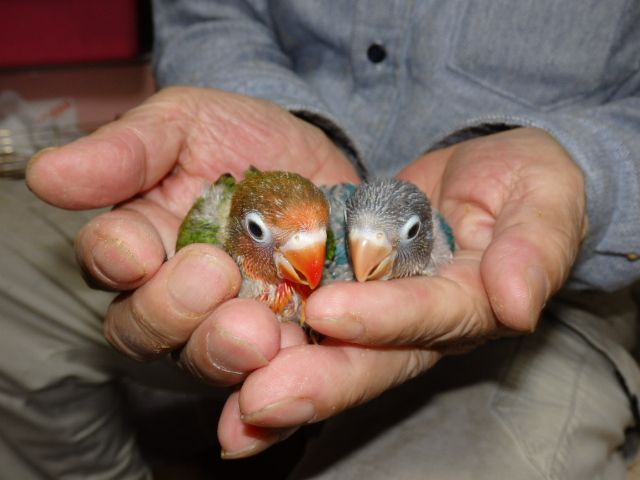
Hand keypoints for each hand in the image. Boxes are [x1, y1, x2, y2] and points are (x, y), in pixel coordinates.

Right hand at [26, 85, 359, 448]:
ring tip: (257, 331)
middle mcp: (180, 296)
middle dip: (172, 310)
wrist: (321, 163)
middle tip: (213, 275)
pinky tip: (287, 379)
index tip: (135, 249)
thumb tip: (49, 174)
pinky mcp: (293, 341)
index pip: (109, 262)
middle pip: (147, 329)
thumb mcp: (188, 123)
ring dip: (224, 353)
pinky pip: (279, 380)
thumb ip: (129, 148)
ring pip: (208, 361)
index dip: (114, 258)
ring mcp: (235, 322)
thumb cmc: (244, 140)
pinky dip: (280, 390)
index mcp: (146, 242)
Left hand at [219, 127, 587, 455]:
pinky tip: (214, 352)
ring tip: (228, 414)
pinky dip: (261, 343)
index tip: (333, 312)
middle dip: (315, 383)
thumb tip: (518, 304)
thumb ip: (534, 247)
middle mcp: (413, 326)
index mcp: (468, 306)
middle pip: (366, 362)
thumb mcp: (544, 198)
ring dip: (274, 381)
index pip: (428, 319)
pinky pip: (297, 323)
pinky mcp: (336, 288)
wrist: (483, 174)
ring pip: (324, 356)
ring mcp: (372, 312)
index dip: (385, 319)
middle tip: (258, 403)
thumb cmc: (524, 182)